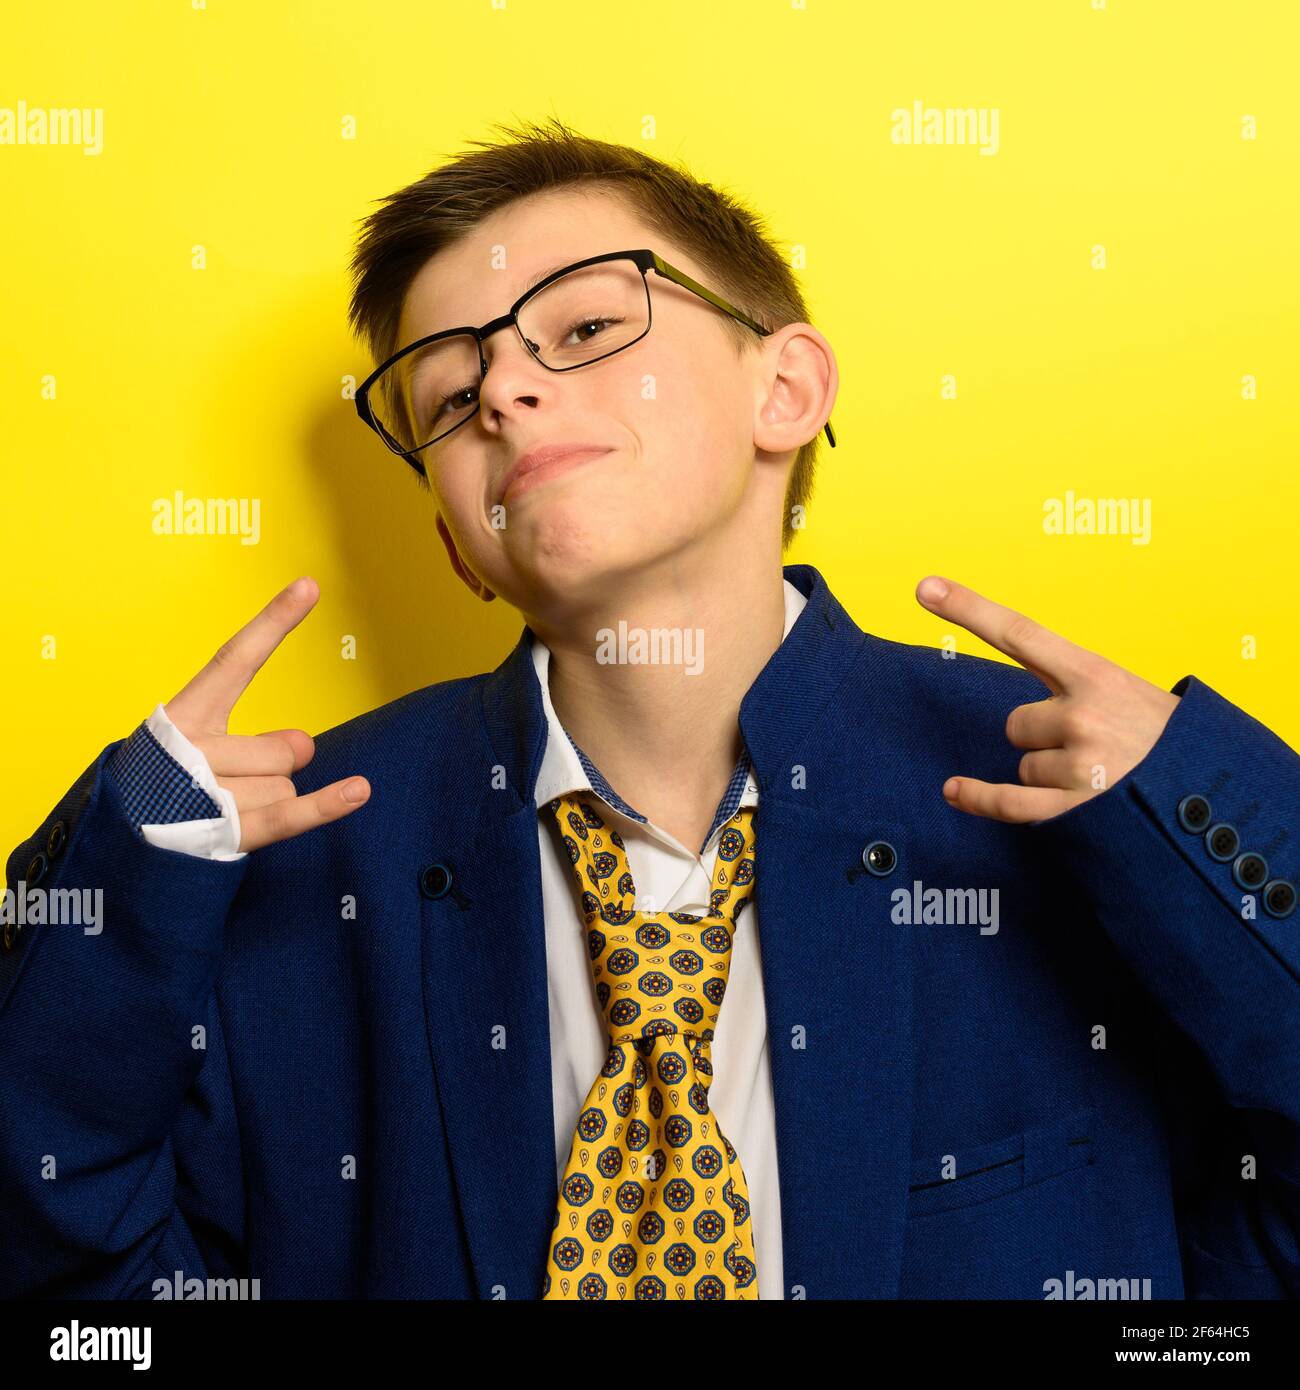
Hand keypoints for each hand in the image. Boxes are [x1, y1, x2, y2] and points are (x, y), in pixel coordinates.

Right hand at [164, 577, 369, 850]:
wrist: (113, 854)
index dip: (273, 623)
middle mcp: (192, 750)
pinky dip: (325, 807)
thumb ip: (255, 742)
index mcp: (182, 718)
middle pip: (282, 751)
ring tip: (221, 814)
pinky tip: (359, 791)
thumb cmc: (162, 794)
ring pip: (284, 786)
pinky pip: (286, 817)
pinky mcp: (221, 834)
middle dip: (276, 768)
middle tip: (236, 783)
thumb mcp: (196, 752)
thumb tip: (304, 745)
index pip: (235, 660)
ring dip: (267, 802)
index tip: (309, 586)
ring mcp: (206, 792)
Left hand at [915, 575, 1179, 823]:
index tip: (926, 588)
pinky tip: (954, 790)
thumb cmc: (1165, 740)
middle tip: (1092, 744)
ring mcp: (1080, 764)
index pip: (1020, 634)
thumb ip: (1076, 687)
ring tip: (1102, 775)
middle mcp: (1084, 715)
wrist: (1214, 794)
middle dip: (1041, 736)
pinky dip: (978, 798)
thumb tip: (1019, 708)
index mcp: (1097, 676)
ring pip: (1022, 766)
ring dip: (1049, 774)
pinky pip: (1007, 803)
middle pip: (1015, 724)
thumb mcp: (1129, 693)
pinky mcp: (1076, 810)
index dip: (970, 609)